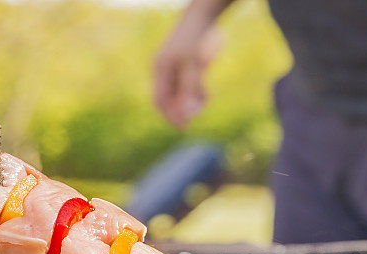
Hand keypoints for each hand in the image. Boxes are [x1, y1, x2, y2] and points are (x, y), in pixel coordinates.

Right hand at [154, 9, 222, 127]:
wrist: (203, 14)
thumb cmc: (197, 39)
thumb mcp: (195, 66)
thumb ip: (190, 90)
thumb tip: (187, 114)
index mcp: (160, 70)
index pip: (159, 100)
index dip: (169, 115)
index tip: (183, 126)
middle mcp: (164, 69)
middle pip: (169, 97)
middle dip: (182, 108)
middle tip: (199, 113)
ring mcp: (174, 65)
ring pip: (179, 90)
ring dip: (191, 99)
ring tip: (207, 99)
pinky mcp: (185, 61)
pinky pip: (186, 82)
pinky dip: (195, 90)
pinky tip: (206, 91)